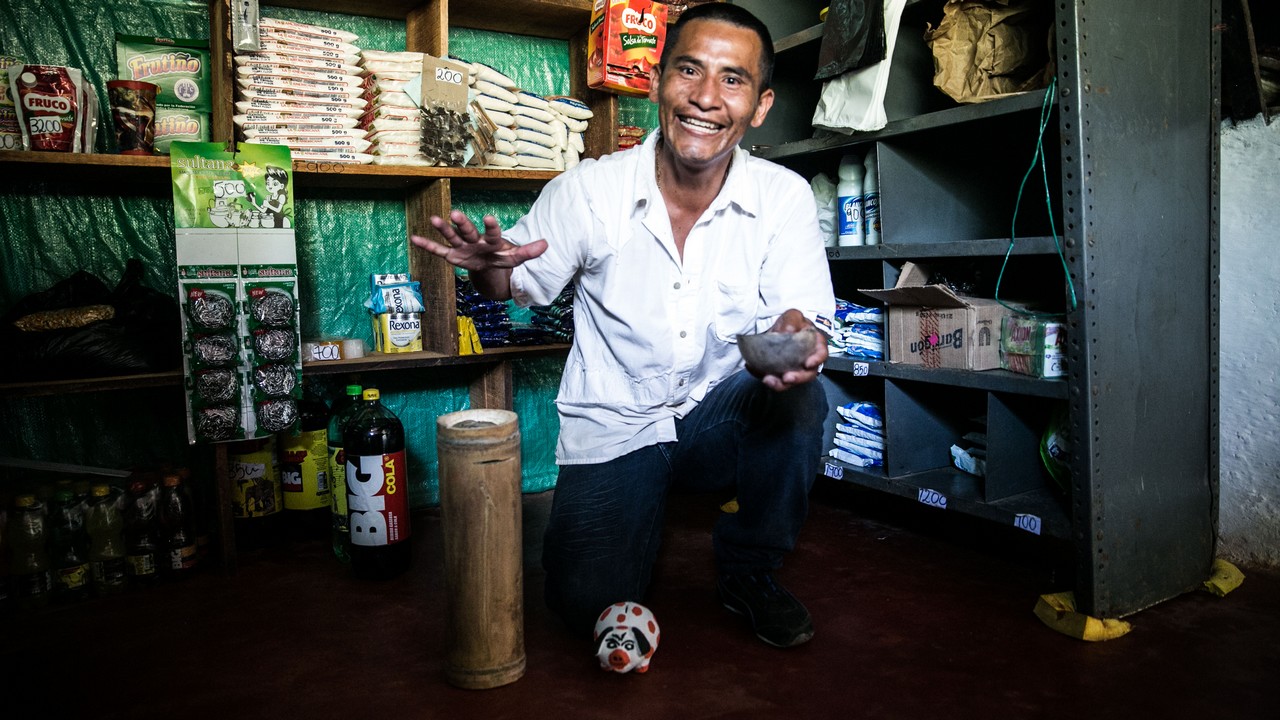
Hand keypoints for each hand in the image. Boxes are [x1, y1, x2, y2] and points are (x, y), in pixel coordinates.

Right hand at [412, 211, 547, 272]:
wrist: (488, 264)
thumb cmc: (501, 257)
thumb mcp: (515, 258)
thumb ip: (528, 252)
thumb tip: (547, 244)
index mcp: (492, 241)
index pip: (493, 233)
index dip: (491, 227)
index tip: (489, 216)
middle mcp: (475, 241)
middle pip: (469, 232)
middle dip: (462, 224)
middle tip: (455, 214)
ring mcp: (463, 247)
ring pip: (452, 237)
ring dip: (443, 229)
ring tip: (433, 218)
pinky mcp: (453, 256)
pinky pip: (438, 251)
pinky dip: (427, 246)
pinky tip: (414, 238)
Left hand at [759, 308, 827, 391]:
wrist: (775, 331)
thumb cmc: (790, 323)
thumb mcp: (792, 316)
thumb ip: (792, 320)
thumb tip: (787, 331)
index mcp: (815, 345)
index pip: (821, 354)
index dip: (817, 360)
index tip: (807, 364)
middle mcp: (807, 360)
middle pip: (808, 374)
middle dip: (798, 378)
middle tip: (787, 378)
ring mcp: (795, 369)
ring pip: (791, 382)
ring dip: (781, 384)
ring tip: (769, 380)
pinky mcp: (781, 374)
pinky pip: (776, 380)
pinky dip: (766, 378)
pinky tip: (758, 373)